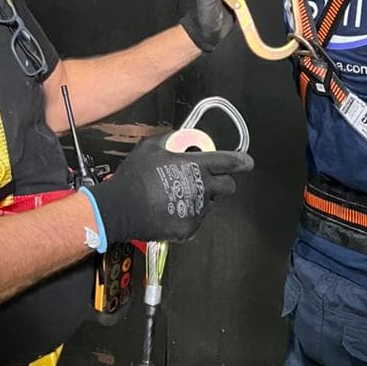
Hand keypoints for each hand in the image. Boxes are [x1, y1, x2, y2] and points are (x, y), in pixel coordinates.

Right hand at [88, 135, 253, 243]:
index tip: (247, 163)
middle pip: (228, 187)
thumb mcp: (151, 147)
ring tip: (177, 196)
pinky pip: (196, 220)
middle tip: (206, 181)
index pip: (229, 162)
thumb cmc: (135, 175)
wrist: (119, 208)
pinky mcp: (188, 228)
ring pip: (210, 204)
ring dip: (201, 199)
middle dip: (222, 182)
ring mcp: (197, 211)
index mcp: (195, 166)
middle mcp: (202, 189)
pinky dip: (188, 215)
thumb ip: (172, 139)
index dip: (241, 161)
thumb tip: (182, 137)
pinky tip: (169, 210)